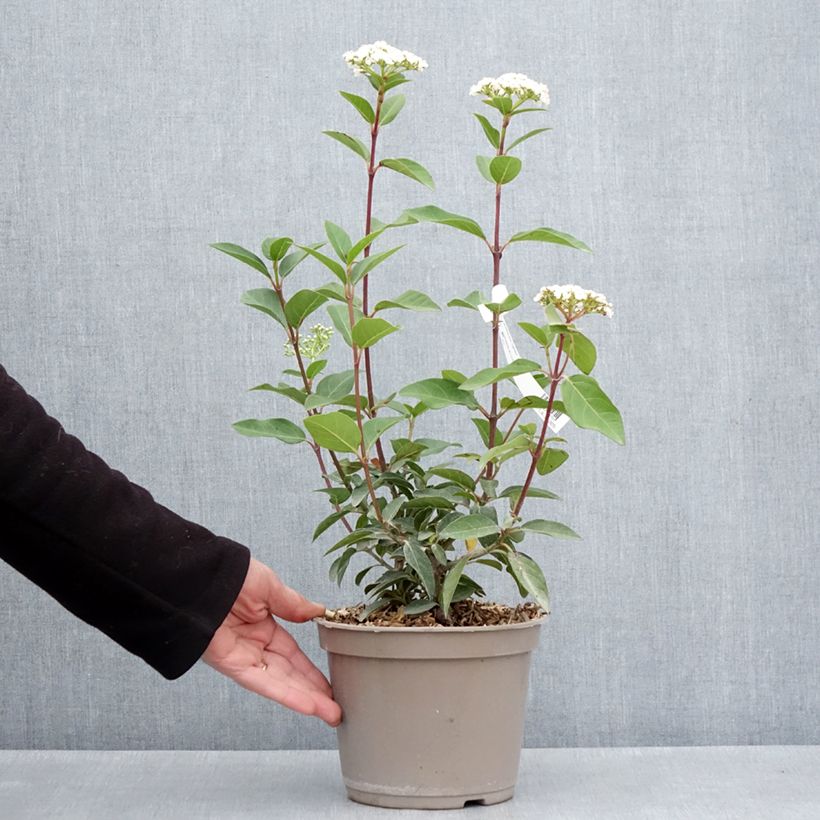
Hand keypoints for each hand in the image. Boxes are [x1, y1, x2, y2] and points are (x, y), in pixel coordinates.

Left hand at [203, 557, 340, 725]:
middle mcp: (252, 645)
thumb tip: (318, 611)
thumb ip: (293, 604)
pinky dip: (285, 694)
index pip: (292, 655)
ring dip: (305, 700)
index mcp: (262, 625)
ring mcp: (242, 657)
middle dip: (313, 693)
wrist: (197, 577)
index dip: (312, 671)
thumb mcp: (269, 586)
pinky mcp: (231, 664)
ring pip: (279, 683)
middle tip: (336, 709)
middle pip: (289, 675)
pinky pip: (262, 682)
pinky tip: (307, 704)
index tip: (330, 684)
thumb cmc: (228, 574)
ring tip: (330, 714)